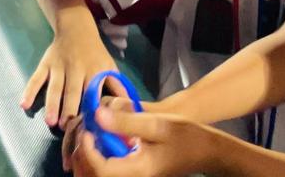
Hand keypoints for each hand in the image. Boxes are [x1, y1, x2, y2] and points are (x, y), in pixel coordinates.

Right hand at [22, 21, 118, 127]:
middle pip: (72, 91)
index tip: (90, 126)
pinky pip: (36, 77)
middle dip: (69, 109)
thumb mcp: (109, 66)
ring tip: (49, 121)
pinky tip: (23, 104)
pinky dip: (29, 90)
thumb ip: (118, 87)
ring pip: (54, 87)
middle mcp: (75, 69)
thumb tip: (131, 108)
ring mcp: (58, 66)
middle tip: (66, 128)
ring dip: (51, 103)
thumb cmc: (95, 53)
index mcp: (94, 71)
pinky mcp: (45, 63)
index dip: (90, 108)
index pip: (92, 92)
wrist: (76, 27)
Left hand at [70, 101, 213, 176]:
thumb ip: (126, 121)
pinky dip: (94, 161)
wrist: (204, 151)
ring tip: (87, 137)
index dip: (86, 150)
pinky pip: (106, 174)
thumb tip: (97, 114)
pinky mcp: (132, 174)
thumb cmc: (184, 136)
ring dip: (85, 159)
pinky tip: (97, 144)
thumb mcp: (157, 124)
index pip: (100, 168)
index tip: (87, 130)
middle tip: (83, 132)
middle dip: (80, 156)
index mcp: (137, 170)